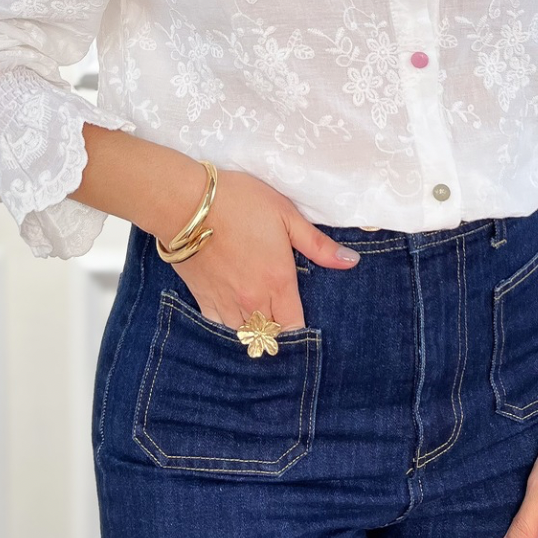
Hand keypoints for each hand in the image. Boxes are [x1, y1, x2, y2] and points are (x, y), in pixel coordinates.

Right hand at [166, 169, 361, 330]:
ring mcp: (225, 303)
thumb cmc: (240, 202)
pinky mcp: (202, 298)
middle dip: (278, 331)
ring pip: (244, 334)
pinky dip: (228, 324)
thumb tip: (351, 262)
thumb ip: (318, 244)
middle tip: (281, 317)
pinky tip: (233, 311)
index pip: (294, 328)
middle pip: (269, 335)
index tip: (301, 318)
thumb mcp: (286, 215)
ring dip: (253, 329)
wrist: (186, 203)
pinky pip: (218, 326)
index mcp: (278, 282)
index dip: (300, 330)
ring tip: (258, 315)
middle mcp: (252, 300)